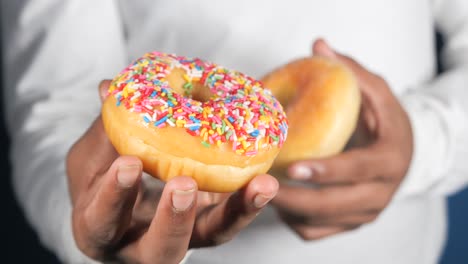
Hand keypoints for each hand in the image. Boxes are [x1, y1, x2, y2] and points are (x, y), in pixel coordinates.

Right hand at [66, 81, 278, 262]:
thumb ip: (102, 129)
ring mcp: (184, 236)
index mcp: (100, 227)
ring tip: (260, 185)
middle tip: (184, 185)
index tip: (129, 163)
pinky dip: (248, 203)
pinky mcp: (210, 224)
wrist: (123, 195)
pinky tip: (265, 182)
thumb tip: (107, 89)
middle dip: (173, 220)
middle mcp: (142, 244)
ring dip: (235, 213)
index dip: (115, 196)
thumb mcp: (93, 156)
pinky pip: (232, 219)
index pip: (102, 220)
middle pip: (161, 250)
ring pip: (211, 237)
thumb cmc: (101, 176)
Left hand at [271, 39, 412, 239]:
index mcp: (389, 159)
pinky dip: (293, 221)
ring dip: (287, 210)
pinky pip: (316, 233)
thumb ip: (350, 70)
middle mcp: (381, 193)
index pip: (356, 170)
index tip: (292, 167)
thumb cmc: (384, 120)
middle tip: (259, 184)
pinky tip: (276, 201)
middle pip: (333, 206)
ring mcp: (365, 214)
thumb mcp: (375, 91)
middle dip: (293, 198)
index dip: (326, 170)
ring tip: (259, 190)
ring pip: (321, 223)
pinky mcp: (350, 224)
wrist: (403, 154)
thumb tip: (318, 44)